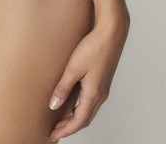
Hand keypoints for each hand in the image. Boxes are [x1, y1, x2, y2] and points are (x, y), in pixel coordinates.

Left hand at [48, 17, 129, 140]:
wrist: (111, 32)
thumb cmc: (94, 47)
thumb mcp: (74, 67)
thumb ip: (63, 87)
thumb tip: (53, 105)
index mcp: (94, 94)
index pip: (79, 121)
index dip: (65, 130)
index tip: (54, 135)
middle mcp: (101, 95)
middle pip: (85, 119)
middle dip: (70, 127)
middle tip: (55, 131)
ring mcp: (103, 88)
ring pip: (89, 111)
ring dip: (76, 119)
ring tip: (62, 120)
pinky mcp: (103, 80)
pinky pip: (92, 102)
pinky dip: (82, 109)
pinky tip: (73, 103)